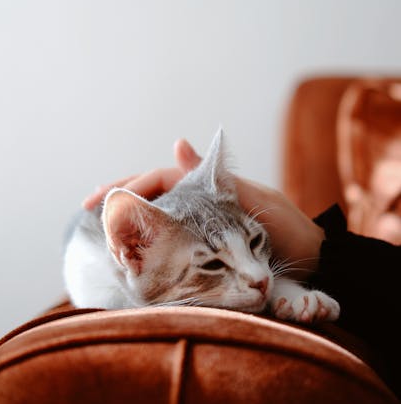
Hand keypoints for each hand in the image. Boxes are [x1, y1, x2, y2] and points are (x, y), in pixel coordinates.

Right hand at [82, 140, 323, 278]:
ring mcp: (208, 220)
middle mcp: (205, 200)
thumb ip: (215, 178)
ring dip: (131, 215)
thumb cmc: (289, 230)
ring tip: (102, 226)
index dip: (131, 184)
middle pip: (154, 191)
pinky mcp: (211, 244)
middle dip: (120, 196)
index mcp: (212, 186)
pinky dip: (150, 236)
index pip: (161, 177)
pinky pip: (173, 235)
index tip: (102, 200)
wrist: (318, 261)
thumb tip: (177, 142)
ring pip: (160, 211)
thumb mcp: (253, 200)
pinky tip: (133, 245)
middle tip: (86, 208)